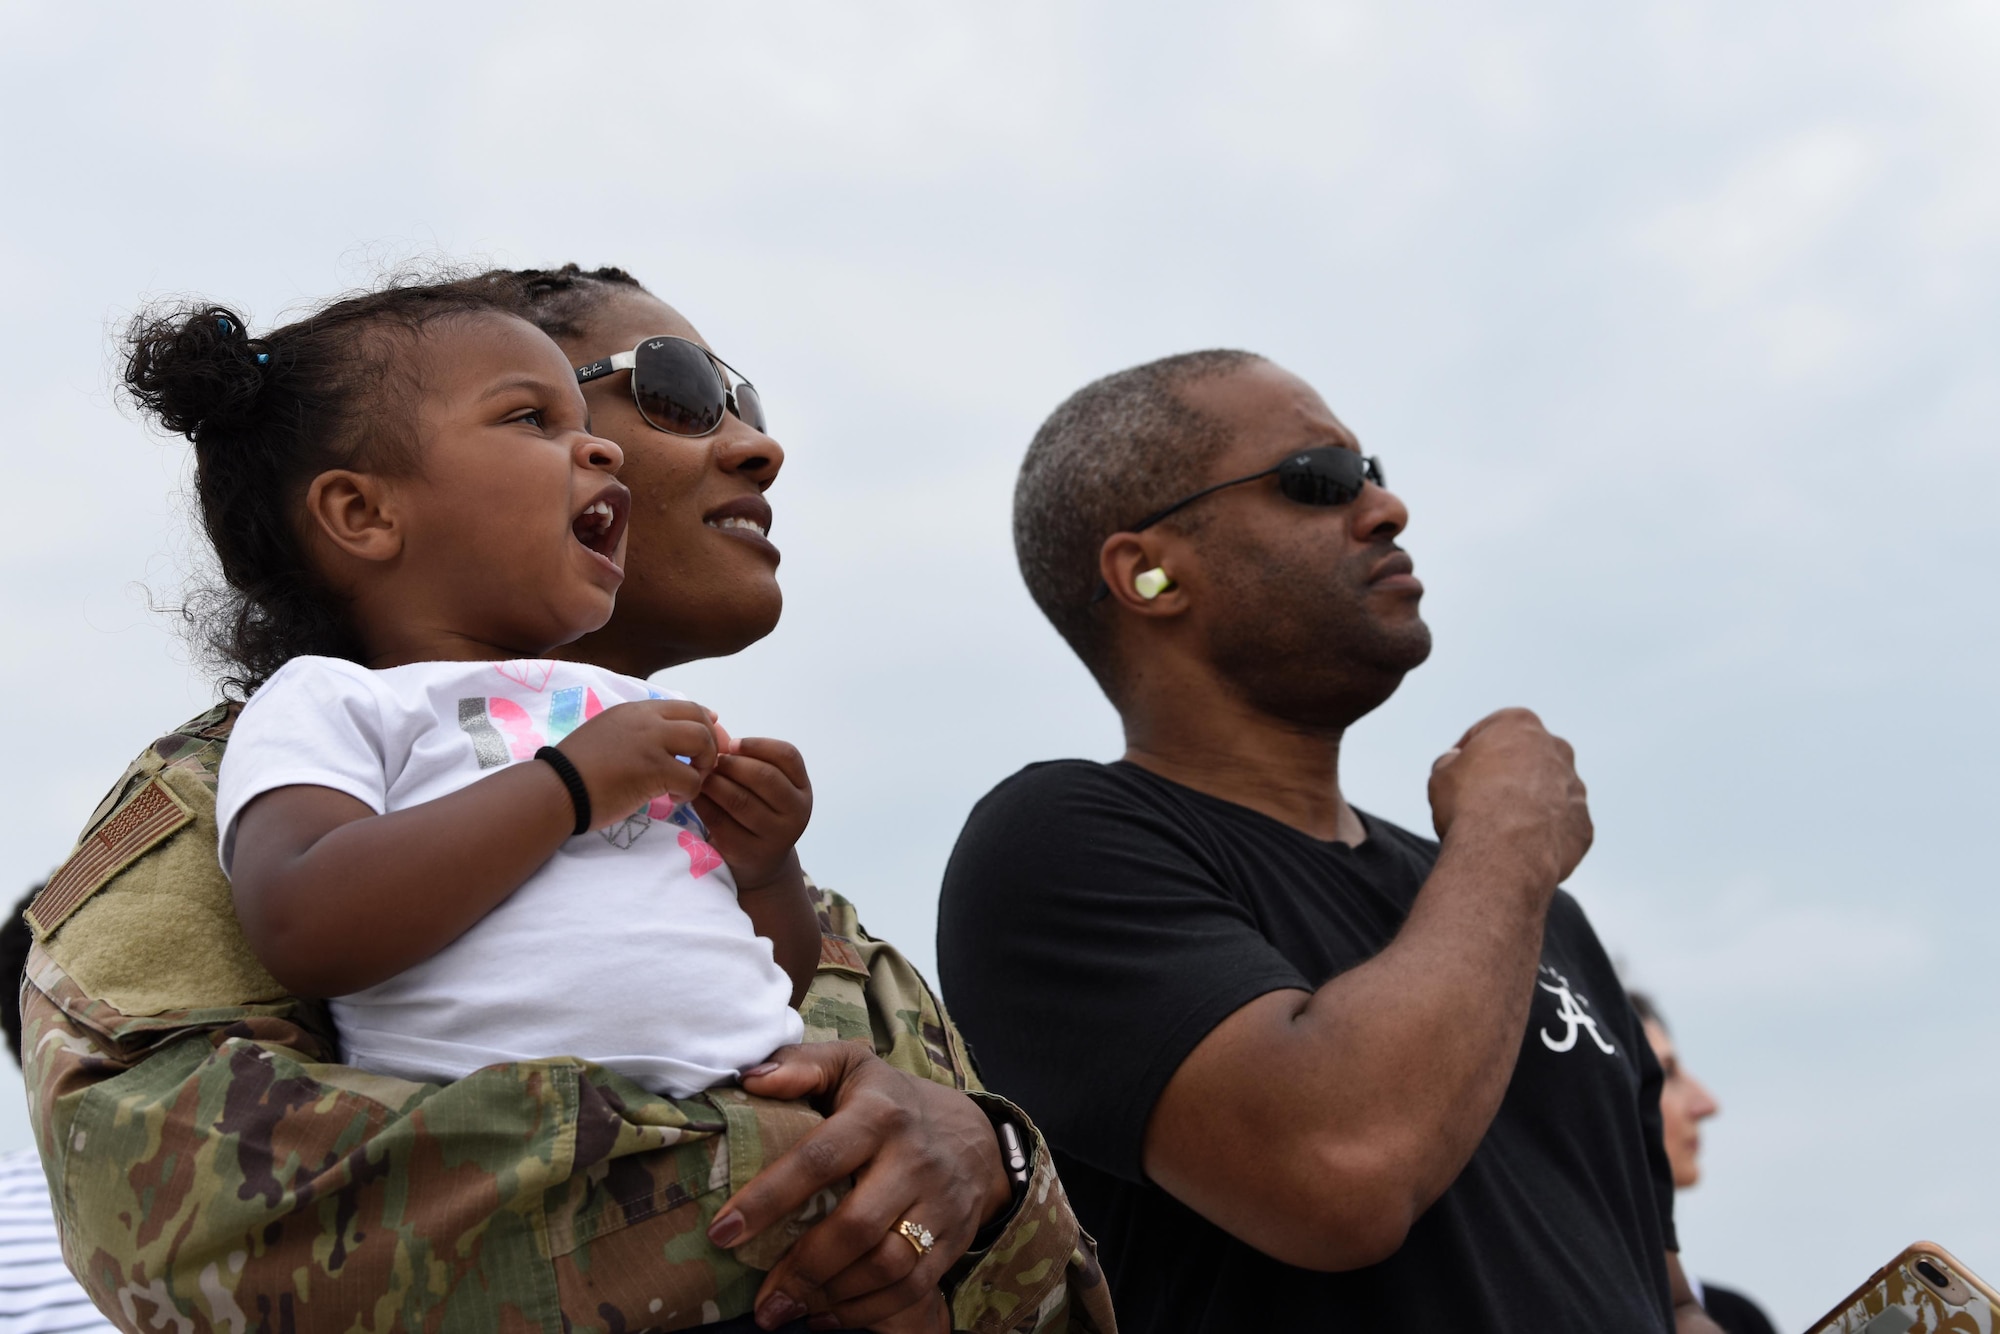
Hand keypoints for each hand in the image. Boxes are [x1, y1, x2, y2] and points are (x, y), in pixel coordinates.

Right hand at [556, 700, 718, 829]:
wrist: (557, 789)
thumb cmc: (577, 769)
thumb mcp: (608, 733)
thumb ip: (638, 730)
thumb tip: (669, 735)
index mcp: (634, 710)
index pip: (686, 706)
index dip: (705, 724)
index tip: (708, 742)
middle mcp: (646, 720)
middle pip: (700, 720)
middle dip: (711, 743)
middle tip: (703, 767)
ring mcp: (651, 742)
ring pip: (702, 742)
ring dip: (704, 765)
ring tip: (689, 782)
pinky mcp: (653, 769)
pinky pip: (691, 778)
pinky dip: (690, 792)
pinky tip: (673, 799)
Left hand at [692, 736, 811, 888]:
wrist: (760, 865)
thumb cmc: (759, 813)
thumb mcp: (767, 789)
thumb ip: (751, 762)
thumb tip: (716, 734)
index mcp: (802, 790)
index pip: (787, 756)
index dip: (758, 744)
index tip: (732, 744)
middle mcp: (796, 812)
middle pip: (764, 776)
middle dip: (732, 764)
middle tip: (710, 761)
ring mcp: (775, 836)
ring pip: (739, 799)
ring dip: (714, 783)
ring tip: (700, 777)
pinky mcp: (748, 852)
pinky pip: (720, 820)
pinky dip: (703, 804)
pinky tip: (695, 797)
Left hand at [708, 1042, 1013, 1330]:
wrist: (973, 1133)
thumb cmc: (888, 1101)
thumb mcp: (848, 1067)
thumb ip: (800, 1066)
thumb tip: (749, 1080)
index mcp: (878, 1114)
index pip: (819, 1159)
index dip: (768, 1198)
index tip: (723, 1233)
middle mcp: (913, 1159)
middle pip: (857, 1225)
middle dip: (803, 1269)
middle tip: (761, 1302)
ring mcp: (939, 1203)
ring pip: (888, 1265)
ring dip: (832, 1297)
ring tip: (786, 1312)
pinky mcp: (953, 1239)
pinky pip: (913, 1288)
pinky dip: (867, 1312)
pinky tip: (825, 1316)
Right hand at [1427, 707, 1591, 886]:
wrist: (1503, 853)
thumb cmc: (1469, 805)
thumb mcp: (1441, 773)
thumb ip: (1452, 761)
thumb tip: (1457, 763)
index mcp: (1520, 725)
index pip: (1489, 731)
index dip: (1468, 752)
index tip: (1456, 772)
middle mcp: (1555, 749)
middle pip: (1525, 758)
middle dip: (1506, 774)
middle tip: (1478, 799)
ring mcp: (1575, 788)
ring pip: (1547, 792)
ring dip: (1527, 804)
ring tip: (1498, 829)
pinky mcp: (1582, 825)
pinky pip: (1559, 826)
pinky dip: (1543, 834)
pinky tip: (1518, 847)